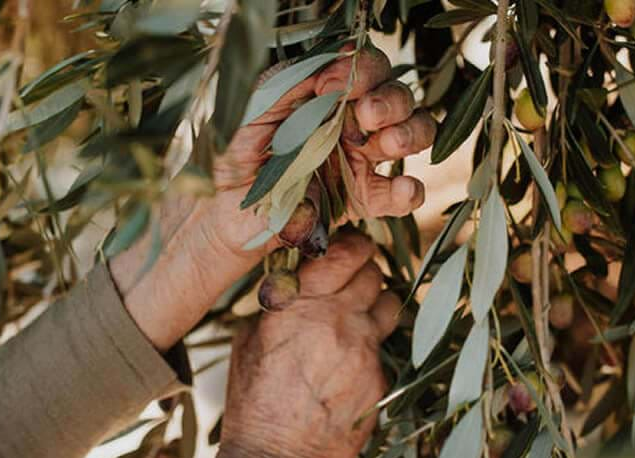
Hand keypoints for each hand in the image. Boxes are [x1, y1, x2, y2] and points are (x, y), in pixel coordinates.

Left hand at [111, 44, 432, 349]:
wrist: (220, 214)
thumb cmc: (232, 153)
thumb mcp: (254, 106)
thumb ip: (293, 82)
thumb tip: (338, 65)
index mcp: (327, 93)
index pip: (367, 67)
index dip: (366, 70)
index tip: (337, 86)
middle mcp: (351, 121)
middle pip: (399, 96)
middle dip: (392, 100)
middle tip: (366, 115)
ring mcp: (362, 159)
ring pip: (414, 133)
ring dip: (410, 133)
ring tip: (384, 145)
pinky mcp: (365, 200)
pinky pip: (404, 192)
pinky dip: (410, 190)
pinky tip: (397, 190)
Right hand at [217, 230, 399, 457]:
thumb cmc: (253, 401)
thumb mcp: (249, 342)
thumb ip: (278, 306)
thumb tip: (293, 284)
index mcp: (298, 305)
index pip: (344, 254)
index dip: (352, 247)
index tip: (350, 249)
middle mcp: (336, 320)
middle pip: (374, 273)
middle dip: (365, 273)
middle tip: (354, 281)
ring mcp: (364, 350)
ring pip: (391, 305)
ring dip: (377, 305)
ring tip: (359, 318)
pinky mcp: (380, 378)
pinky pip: (385, 347)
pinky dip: (372, 347)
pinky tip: (352, 363)